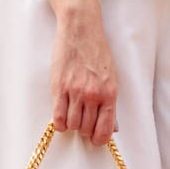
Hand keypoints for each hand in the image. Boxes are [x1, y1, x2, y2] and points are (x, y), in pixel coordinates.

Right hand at [51, 4, 117, 145]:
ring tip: (71, 114)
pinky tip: (61, 116)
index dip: (99, 139)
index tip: (95, 138)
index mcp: (109, 93)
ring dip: (71, 124)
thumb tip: (111, 127)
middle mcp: (93, 95)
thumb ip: (110, 102)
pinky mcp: (59, 87)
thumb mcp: (111, 76)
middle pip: (86, 129)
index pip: (104, 130)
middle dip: (84, 129)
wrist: (81, 29)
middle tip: (82, 119)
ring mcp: (75, 92)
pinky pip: (58, 117)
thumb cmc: (97, 51)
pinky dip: (59, 122)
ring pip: (72, 125)